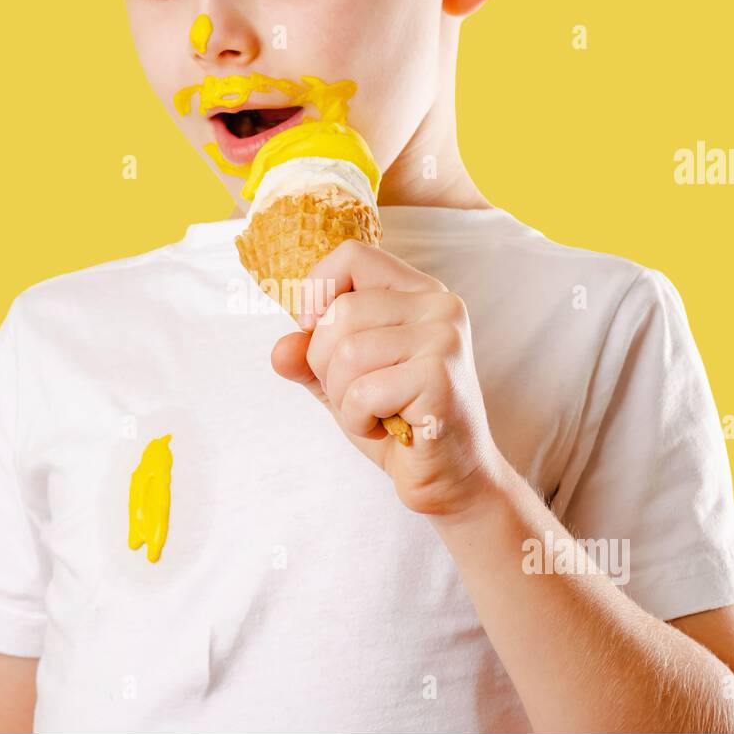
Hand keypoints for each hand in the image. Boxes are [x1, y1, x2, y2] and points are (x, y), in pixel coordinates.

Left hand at [270, 238, 507, 515]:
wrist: (452, 478)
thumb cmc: (399, 420)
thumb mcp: (343, 380)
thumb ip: (308, 357)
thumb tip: (280, 349)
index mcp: (418, 292)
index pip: (352, 255)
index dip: (316, 291)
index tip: (313, 330)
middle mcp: (440, 306)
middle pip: (340, 311)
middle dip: (324, 363)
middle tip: (356, 393)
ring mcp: (444, 340)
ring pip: (347, 353)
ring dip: (344, 397)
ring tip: (374, 412)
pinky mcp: (440, 380)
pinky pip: (364, 391)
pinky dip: (359, 419)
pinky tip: (386, 428)